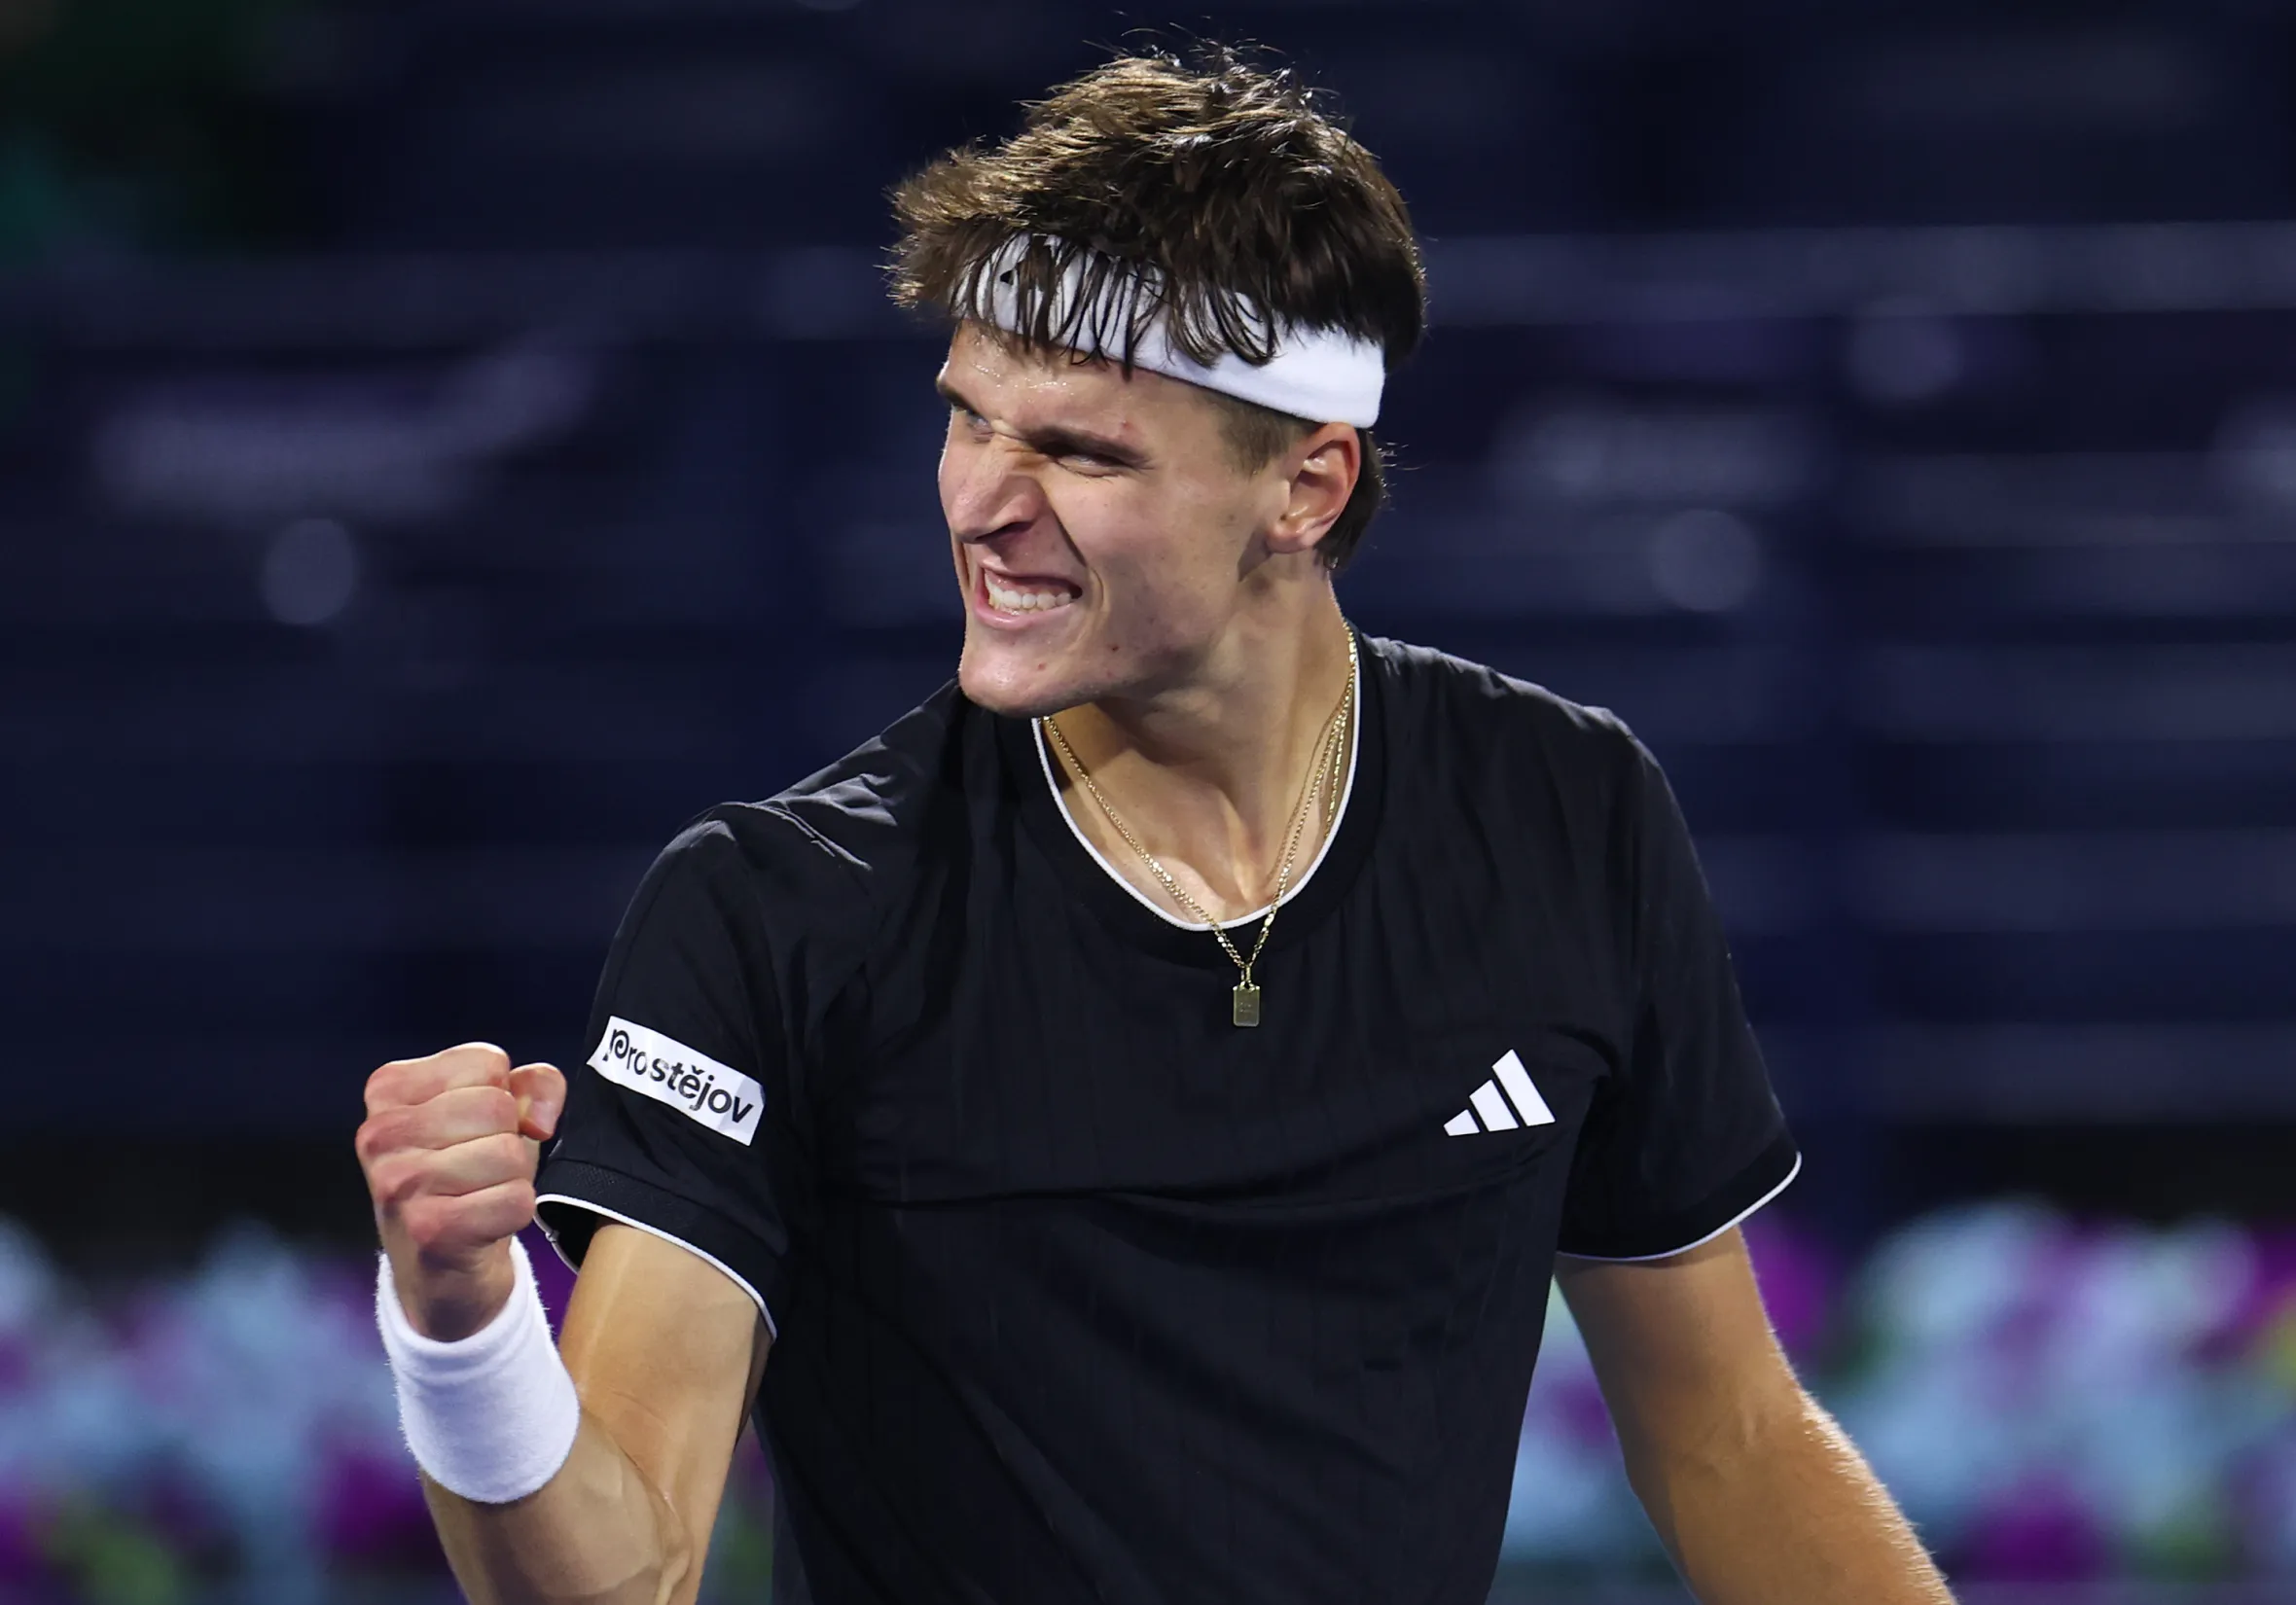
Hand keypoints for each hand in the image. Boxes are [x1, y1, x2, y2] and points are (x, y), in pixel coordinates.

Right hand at [357, 1043, 566, 1340]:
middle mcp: (380, 1133)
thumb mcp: (498, 1114)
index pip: (485, 1062)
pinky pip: (515, 1199)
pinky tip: (484, 1221)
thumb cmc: (467, 1174)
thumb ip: (533, 1086)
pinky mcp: (429, 1228)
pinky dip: (515, 1210)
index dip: (505, 1096)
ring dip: (514, 1177)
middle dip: (510, 1138)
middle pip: (497, 1106)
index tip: (478, 1128)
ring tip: (481, 1193)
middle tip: (482, 1167)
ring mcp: (398, 1183)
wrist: (438, 1266)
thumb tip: (539, 1118)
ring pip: (508, 1153)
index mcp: (388, 1089)